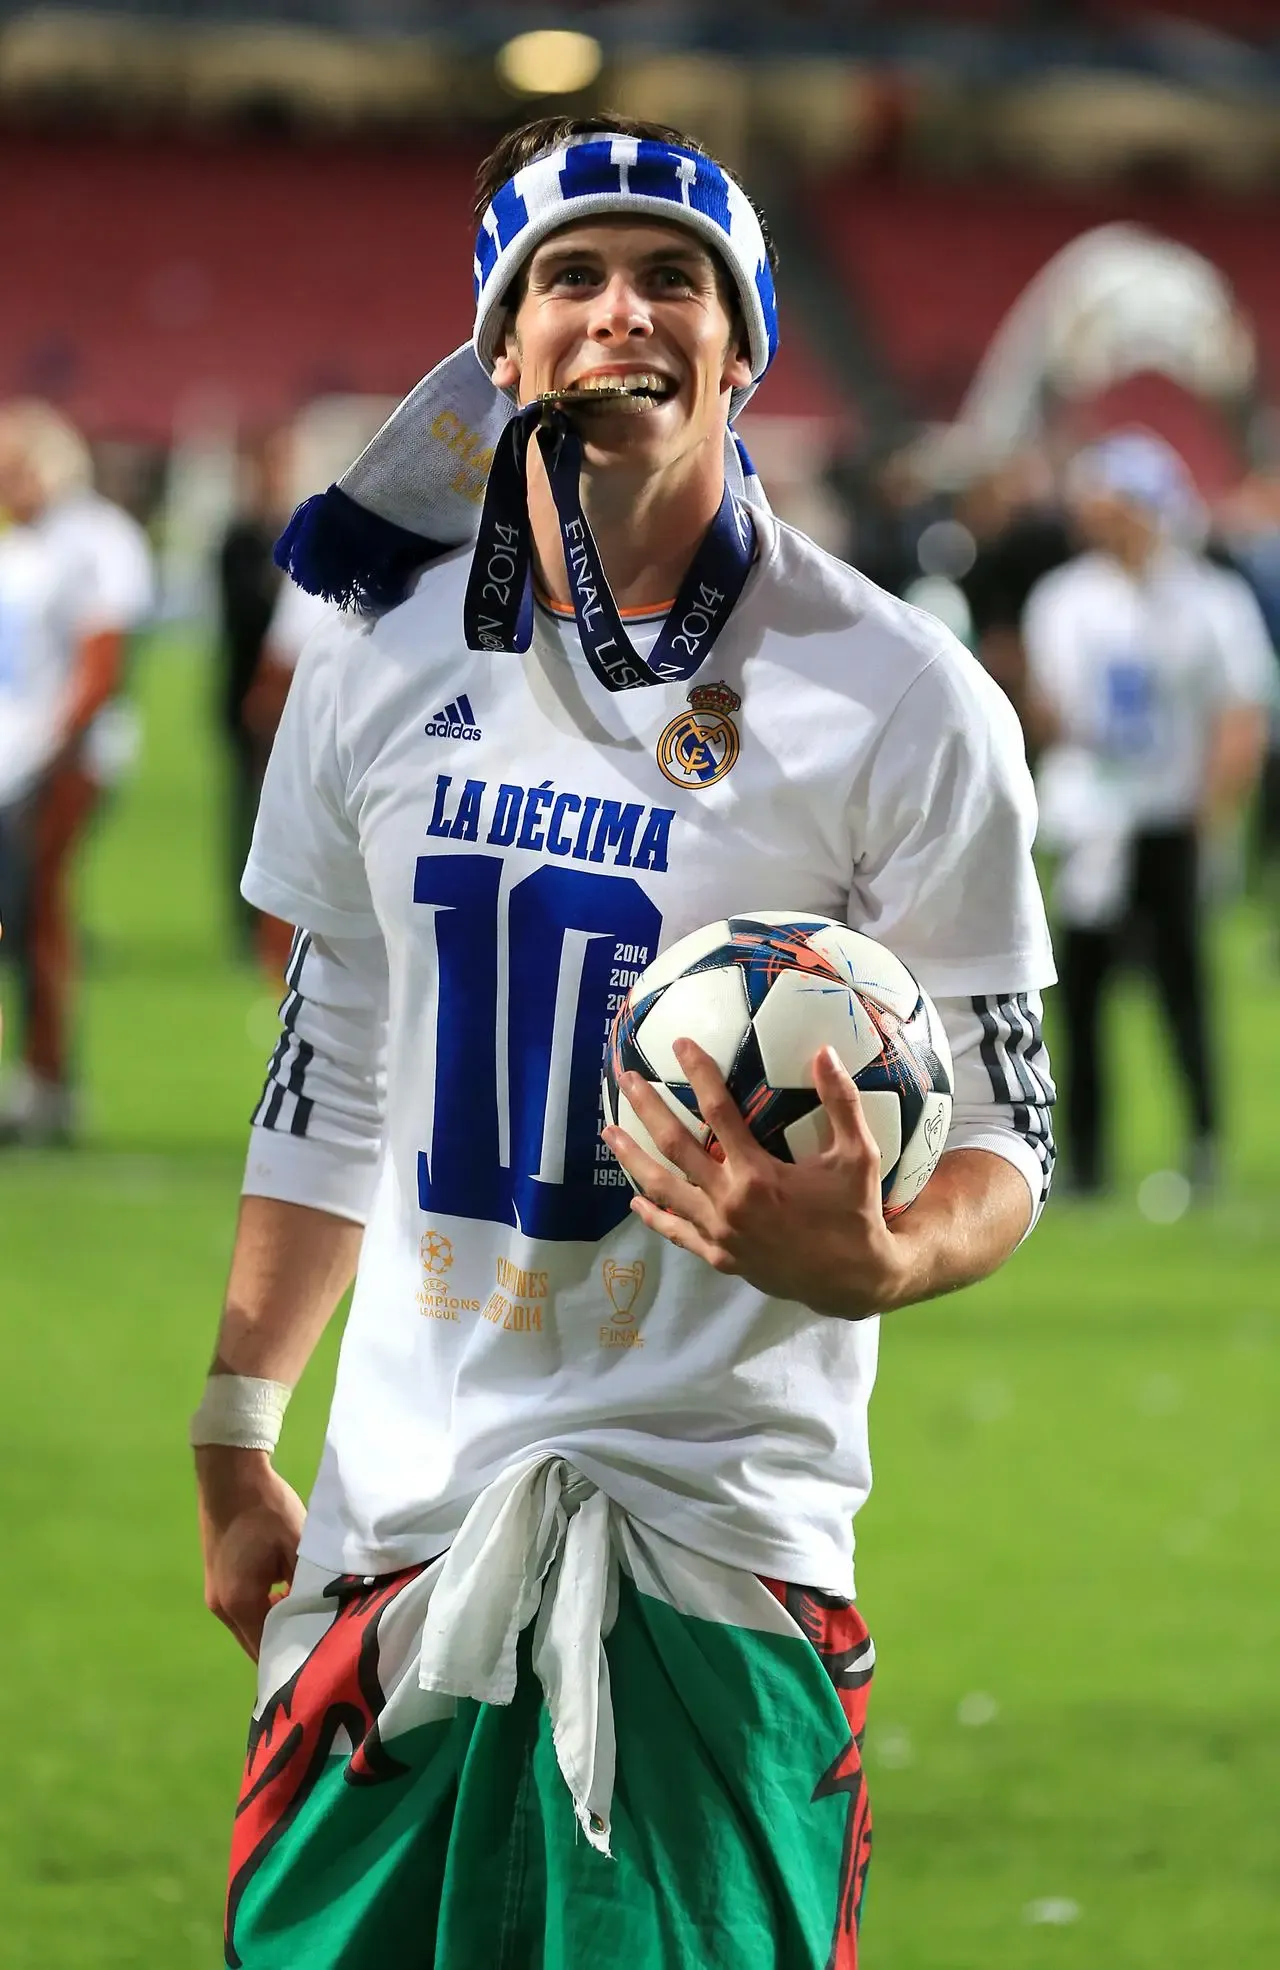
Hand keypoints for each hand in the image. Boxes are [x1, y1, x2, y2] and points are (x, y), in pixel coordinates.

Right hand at [196, 1447, 305, 1660]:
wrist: (230, 1476)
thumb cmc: (266, 1509)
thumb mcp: (297, 1546)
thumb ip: (308, 1584)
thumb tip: (325, 1613)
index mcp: (240, 1603)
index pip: (268, 1651)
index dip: (295, 1659)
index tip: (323, 1661)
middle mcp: (222, 1609)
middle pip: (256, 1645)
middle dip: (286, 1646)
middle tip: (322, 1644)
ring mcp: (216, 1596)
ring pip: (251, 1628)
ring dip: (276, 1626)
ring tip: (311, 1618)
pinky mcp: (218, 1582)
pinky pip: (245, 1611)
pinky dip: (266, 1612)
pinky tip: (290, 1597)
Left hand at [603, 1040, 906, 1320]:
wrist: (851, 1280)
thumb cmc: (855, 1212)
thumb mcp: (858, 1155)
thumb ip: (841, 1103)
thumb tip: (825, 1051)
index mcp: (758, 1175)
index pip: (719, 1112)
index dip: (699, 1074)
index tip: (680, 1044)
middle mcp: (729, 1202)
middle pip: (675, 1146)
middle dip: (648, 1108)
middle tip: (626, 1079)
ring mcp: (719, 1233)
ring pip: (663, 1189)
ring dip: (633, 1158)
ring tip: (610, 1132)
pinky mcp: (718, 1256)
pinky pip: (676, 1232)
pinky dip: (653, 1214)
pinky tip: (635, 1199)